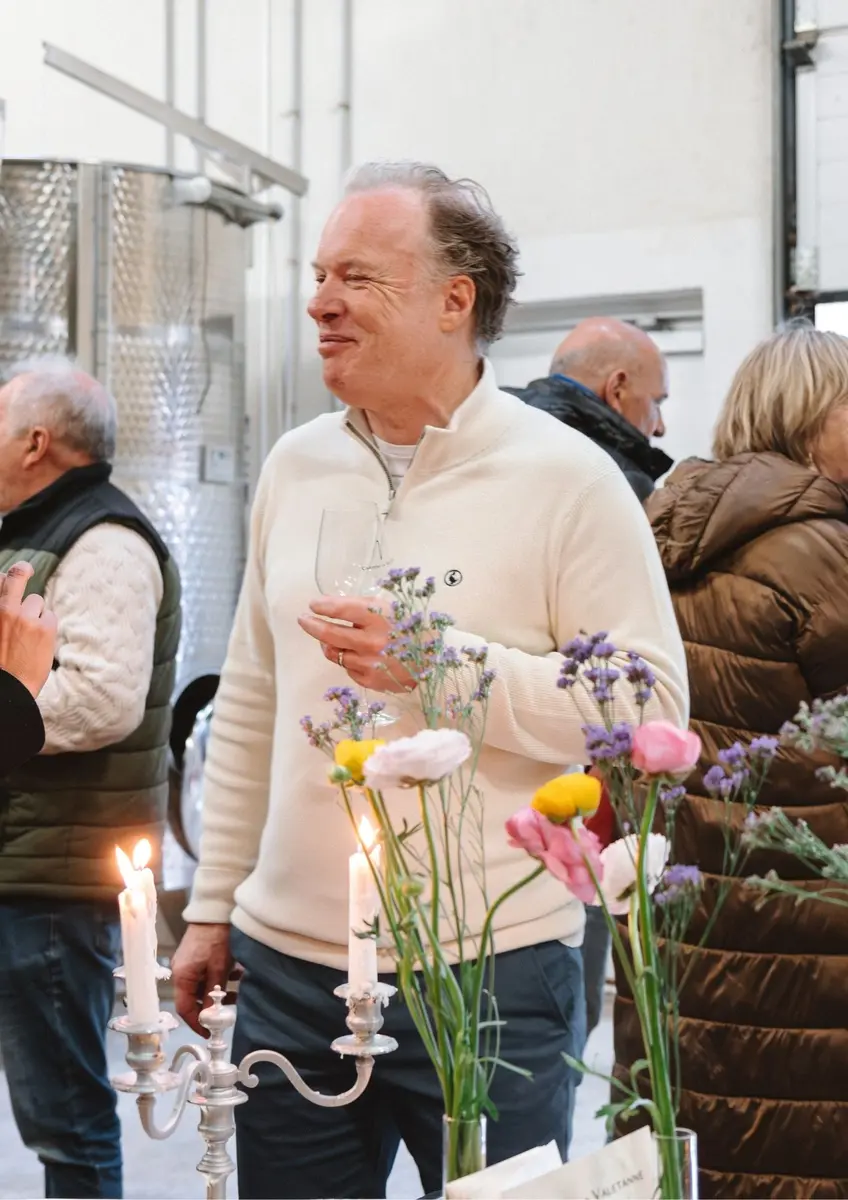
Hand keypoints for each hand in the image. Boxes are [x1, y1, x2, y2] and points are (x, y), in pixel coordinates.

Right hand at [0, 561, 57, 697]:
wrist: (8, 688)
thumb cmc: (0, 662)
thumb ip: (0, 612)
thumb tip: (3, 587)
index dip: (4, 576)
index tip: (11, 574)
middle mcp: (4, 609)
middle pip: (17, 574)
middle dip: (22, 570)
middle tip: (27, 569)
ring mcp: (24, 616)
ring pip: (36, 601)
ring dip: (35, 613)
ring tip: (28, 635)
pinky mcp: (44, 627)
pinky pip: (49, 616)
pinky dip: (47, 626)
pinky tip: (39, 641)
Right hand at [171, 923, 234, 1035]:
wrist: (216, 909)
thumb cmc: (217, 939)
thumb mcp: (218, 969)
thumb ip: (213, 994)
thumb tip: (209, 1016)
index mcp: (182, 976)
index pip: (184, 1008)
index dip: (196, 1023)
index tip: (209, 1032)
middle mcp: (181, 971)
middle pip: (193, 998)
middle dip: (211, 1006)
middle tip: (228, 1010)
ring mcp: (188, 962)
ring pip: (202, 986)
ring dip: (218, 991)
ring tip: (236, 991)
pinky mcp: (196, 955)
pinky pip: (205, 974)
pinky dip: (218, 978)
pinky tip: (235, 974)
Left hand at [298, 595, 415, 693]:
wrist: (435, 659)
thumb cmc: (411, 627)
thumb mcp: (389, 607)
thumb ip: (360, 606)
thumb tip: (326, 606)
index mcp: (379, 617)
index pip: (340, 609)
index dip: (322, 606)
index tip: (314, 604)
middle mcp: (371, 641)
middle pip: (329, 633)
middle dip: (311, 624)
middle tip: (303, 619)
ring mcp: (369, 663)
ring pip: (334, 653)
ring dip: (331, 643)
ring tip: (334, 637)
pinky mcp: (370, 680)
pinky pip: (347, 668)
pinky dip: (349, 659)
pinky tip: (360, 654)